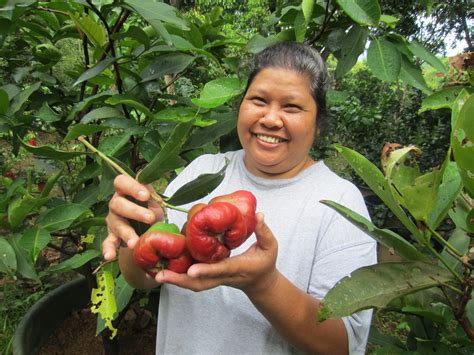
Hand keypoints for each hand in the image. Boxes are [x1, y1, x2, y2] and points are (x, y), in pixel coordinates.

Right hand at [103, 174, 163, 260]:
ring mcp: (112, 221)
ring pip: (116, 224)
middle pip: (118, 204)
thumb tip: (154, 199)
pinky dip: (108, 249)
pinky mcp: (112, 236)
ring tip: (135, 243)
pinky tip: (110, 256)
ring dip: (126, 233)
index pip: (121, 182)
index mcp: (124, 191)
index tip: (145, 195)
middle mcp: (115, 204)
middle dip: (134, 211)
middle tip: (150, 218)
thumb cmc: (149, 208)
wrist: (147, 225)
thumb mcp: (154, 200)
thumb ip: (154, 198)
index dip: (132, 187)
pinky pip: (108, 242)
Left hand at [154, 213, 278, 292]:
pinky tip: (163, 270)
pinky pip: (193, 280)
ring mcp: (216, 279)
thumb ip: (264, 231)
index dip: (206, 270)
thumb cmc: (265, 262)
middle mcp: (224, 276)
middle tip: (161, 275)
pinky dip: (179, 278)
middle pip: (200, 283)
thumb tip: (259, 214)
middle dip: (181, 281)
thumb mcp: (270, 246)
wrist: (260, 283)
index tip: (191, 270)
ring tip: (157, 274)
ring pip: (194, 284)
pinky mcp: (210, 278)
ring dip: (176, 281)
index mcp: (238, 268)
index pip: (221, 270)